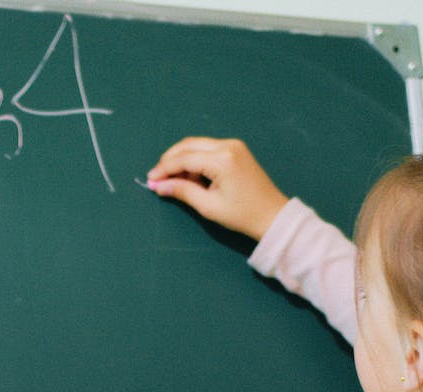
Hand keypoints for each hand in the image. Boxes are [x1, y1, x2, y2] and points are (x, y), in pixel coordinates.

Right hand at [146, 137, 288, 241]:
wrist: (272, 215)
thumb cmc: (243, 215)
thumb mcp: (209, 206)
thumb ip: (182, 191)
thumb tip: (159, 185)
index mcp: (222, 159)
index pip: (184, 158)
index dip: (164, 168)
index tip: (150, 180)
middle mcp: (228, 146)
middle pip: (188, 145)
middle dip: (170, 160)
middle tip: (156, 177)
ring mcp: (233, 145)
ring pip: (197, 145)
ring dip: (182, 160)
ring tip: (173, 181)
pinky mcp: (236, 149)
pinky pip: (208, 149)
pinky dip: (195, 160)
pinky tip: (189, 177)